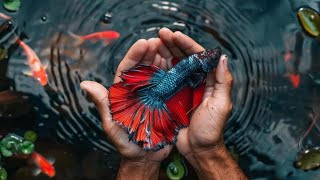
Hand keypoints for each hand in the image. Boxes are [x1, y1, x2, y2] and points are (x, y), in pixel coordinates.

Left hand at [80, 38, 173, 178]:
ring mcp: (154, 94)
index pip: (128, 69)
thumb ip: (102, 104)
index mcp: (124, 92)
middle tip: (160, 40)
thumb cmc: (125, 142)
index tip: (143, 43)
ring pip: (158, 72)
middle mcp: (139, 90)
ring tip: (170, 47)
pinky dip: (175, 73)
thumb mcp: (112, 124)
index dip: (135, 55)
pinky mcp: (167, 101)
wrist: (144, 157)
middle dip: (151, 52)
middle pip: (144, 66)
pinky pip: (171, 84)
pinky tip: (180, 64)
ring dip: (164, 58)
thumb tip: (84, 84)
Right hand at [158, 28, 245, 178]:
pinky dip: (159, 69)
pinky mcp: (173, 97)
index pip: (199, 57)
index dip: (188, 44)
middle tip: (161, 34)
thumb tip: (222, 56)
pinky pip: (166, 80)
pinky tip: (151, 61)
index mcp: (209, 81)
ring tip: (154, 42)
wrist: (197, 149)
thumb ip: (222, 82)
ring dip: (165, 53)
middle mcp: (196, 81)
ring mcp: (184, 88)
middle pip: (185, 58)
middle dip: (174, 44)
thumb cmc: (211, 130)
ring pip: (174, 66)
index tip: (175, 35)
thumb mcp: (220, 105)